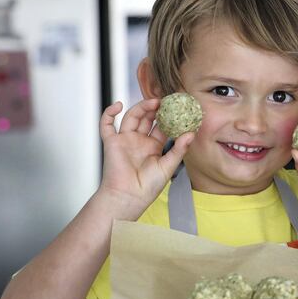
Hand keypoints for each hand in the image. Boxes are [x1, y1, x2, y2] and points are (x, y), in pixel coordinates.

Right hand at [97, 100, 193, 218]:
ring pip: (131, 117)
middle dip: (155, 109)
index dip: (168, 116)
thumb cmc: (148, 187)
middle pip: (146, 118)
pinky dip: (109, 113)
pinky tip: (118, 105)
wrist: (129, 197)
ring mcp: (125, 140)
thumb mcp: (169, 166)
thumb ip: (179, 149)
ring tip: (153, 102)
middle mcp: (139, 141)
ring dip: (140, 108)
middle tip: (165, 101)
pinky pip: (106, 124)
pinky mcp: (112, 142)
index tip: (177, 107)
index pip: (161, 126)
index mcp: (153, 146)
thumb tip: (191, 133)